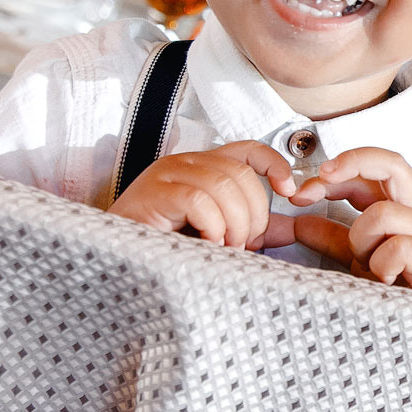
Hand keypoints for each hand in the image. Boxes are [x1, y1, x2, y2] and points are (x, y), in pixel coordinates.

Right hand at [110, 141, 298, 248]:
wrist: (117, 262)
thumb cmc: (166, 248)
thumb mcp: (220, 235)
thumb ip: (255, 229)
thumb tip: (294, 228)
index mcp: (203, 167)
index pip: (248, 149)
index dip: (274, 164)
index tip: (289, 192)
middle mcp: (185, 162)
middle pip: (241, 173)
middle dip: (254, 215)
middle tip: (243, 245)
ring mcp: (167, 174)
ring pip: (223, 185)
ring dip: (234, 225)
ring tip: (223, 248)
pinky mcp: (153, 192)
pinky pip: (199, 200)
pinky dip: (211, 227)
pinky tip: (204, 246)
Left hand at [288, 147, 411, 297]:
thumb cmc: (403, 292)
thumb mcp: (360, 260)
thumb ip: (332, 239)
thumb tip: (298, 222)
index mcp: (401, 208)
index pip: (375, 167)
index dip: (338, 169)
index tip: (302, 191)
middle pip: (392, 163)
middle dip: (352, 162)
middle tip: (321, 178)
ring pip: (383, 213)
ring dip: (362, 242)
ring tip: (371, 269)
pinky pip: (397, 247)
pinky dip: (381, 266)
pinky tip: (386, 282)